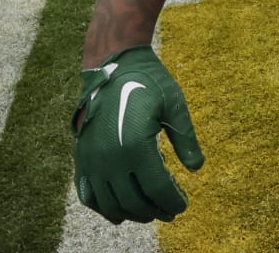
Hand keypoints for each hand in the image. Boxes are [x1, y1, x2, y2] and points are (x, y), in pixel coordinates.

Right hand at [72, 46, 204, 223]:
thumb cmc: (147, 82)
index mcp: (136, 146)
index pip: (157, 189)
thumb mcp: (174, 105)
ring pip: (110, 204)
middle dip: (155, 211)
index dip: (172, 201)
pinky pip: (88, 195)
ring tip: (149, 211)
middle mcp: (110, 159)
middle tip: (170, 211)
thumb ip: (186, 140)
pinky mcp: (82, 158)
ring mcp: (92, 161)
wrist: (112, 65)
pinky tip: (118, 209)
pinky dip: (103, 207)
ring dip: (131, 213)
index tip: (183, 204)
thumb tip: (197, 168)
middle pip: (134, 203)